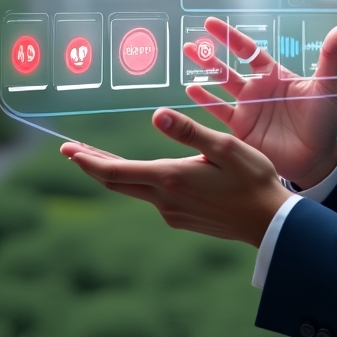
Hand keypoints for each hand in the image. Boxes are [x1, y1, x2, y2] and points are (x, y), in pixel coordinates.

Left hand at [59, 110, 289, 245]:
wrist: (269, 222)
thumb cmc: (252, 179)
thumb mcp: (224, 147)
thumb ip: (188, 132)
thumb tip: (156, 115)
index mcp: (170, 179)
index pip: (116, 171)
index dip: (88, 160)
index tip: (67, 150)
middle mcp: (164, 200)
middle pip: (117, 183)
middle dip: (92, 165)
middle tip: (71, 150)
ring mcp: (172, 213)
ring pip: (134, 191)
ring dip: (115, 173)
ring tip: (101, 158)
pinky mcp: (182, 219)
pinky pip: (154, 198)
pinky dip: (140, 182)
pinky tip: (147, 174)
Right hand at [183, 17, 336, 188]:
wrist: (317, 158)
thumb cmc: (324, 120)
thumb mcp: (326, 86)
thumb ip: (330, 55)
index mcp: (274, 75)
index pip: (249, 50)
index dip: (230, 37)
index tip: (212, 23)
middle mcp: (257, 89)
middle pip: (229, 67)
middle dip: (210, 54)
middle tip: (191, 42)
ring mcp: (247, 109)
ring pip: (220, 86)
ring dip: (203, 73)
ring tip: (187, 57)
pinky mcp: (241, 129)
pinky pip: (219, 112)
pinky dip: (205, 101)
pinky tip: (190, 90)